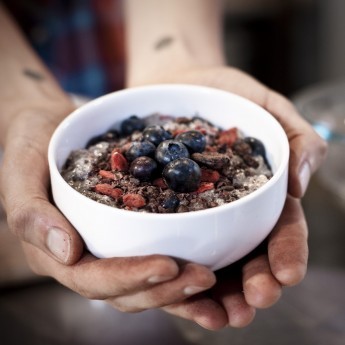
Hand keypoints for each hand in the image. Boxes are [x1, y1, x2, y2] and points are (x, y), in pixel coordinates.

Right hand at [0, 105, 217, 313]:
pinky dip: (180, 262)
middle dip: (165, 288)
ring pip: (144, 280)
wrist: (51, 126)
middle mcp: (85, 256)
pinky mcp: (127, 229)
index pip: (93, 279)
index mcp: (56, 252)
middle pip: (126, 289)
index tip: (168, 265)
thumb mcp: (21, 170)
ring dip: (178, 285)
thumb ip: (32, 213)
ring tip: (211, 278)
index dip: (130, 277)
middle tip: (204, 278)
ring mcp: (107, 245)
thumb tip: (66, 252)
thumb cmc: (30, 145)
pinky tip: (208, 260)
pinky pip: (154, 251)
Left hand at [131, 66, 326, 328]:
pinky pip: (169, 247)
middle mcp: (230, 214)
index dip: (287, 253)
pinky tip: (173, 292)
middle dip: (254, 283)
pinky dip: (173, 274)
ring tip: (221, 315)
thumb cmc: (226, 94)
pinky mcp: (163, 214)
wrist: (176, 85)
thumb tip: (299, 182)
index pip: (280, 230)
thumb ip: (296, 138)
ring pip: (210, 263)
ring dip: (217, 294)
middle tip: (254, 301)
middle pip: (247, 257)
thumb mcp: (268, 106)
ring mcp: (196, 216)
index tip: (288, 274)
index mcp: (260, 196)